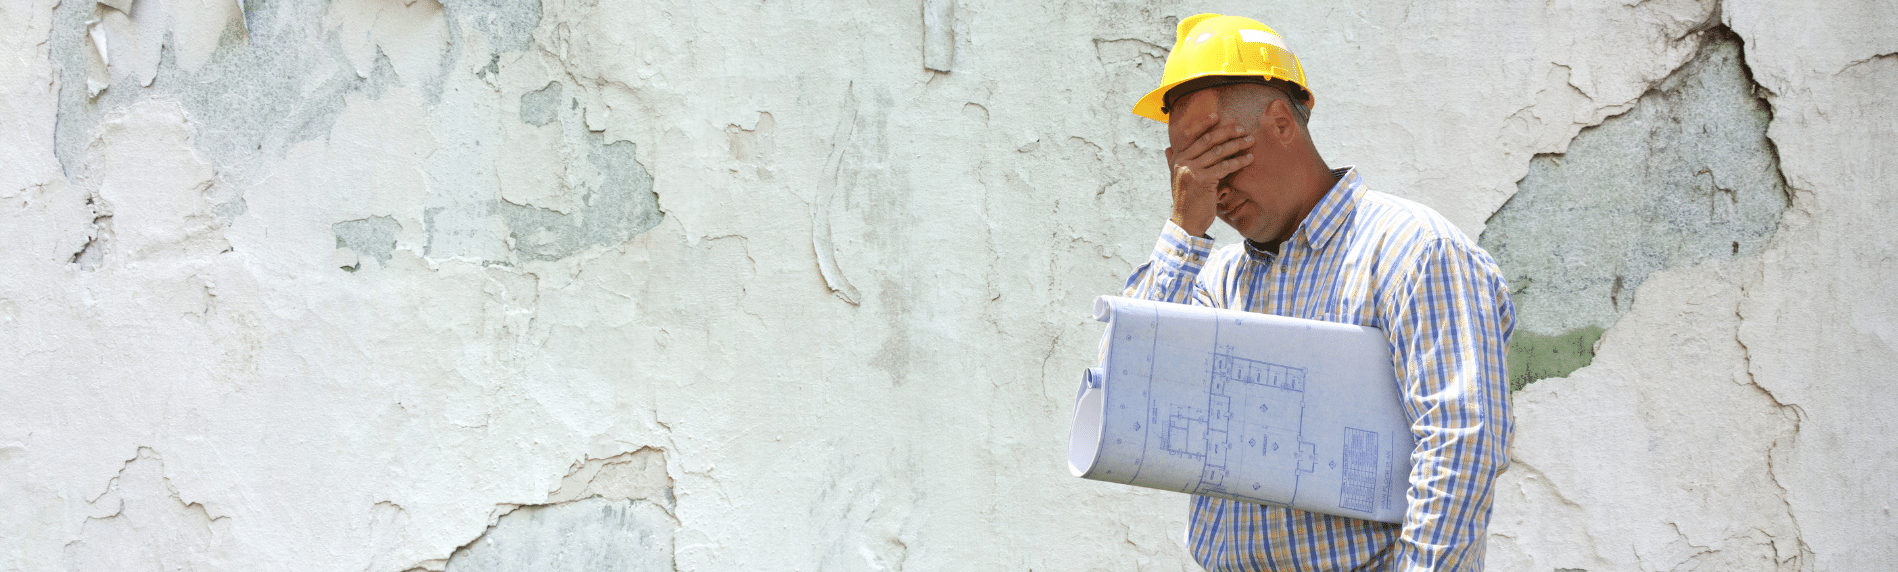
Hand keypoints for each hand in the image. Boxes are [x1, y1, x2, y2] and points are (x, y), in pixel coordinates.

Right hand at [1165, 112, 1253, 236]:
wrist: (1186, 221)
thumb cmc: (1186, 200)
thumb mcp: (1177, 178)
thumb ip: (1173, 162)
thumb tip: (1167, 149)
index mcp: (1177, 158)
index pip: (1189, 134)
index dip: (1203, 123)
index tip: (1217, 115)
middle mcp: (1182, 162)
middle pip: (1207, 140)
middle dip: (1227, 132)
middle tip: (1242, 129)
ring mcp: (1192, 171)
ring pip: (1217, 152)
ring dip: (1236, 145)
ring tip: (1250, 142)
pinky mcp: (1203, 181)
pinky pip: (1223, 167)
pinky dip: (1237, 162)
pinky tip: (1248, 159)